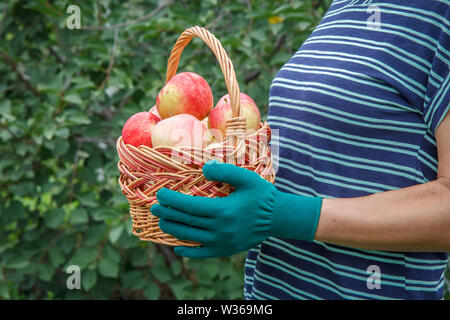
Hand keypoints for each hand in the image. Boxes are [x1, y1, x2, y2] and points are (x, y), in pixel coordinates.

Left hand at [151, 160, 321, 257]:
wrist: (278, 218)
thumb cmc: (262, 195)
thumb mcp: (247, 178)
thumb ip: (225, 171)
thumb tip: (203, 169)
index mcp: (223, 210)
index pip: (189, 206)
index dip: (172, 200)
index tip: (160, 194)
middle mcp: (220, 229)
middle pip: (186, 222)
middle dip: (167, 214)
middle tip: (154, 208)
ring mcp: (222, 242)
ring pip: (190, 238)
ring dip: (173, 230)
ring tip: (162, 222)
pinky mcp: (226, 250)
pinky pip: (202, 254)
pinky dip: (188, 252)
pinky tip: (178, 248)